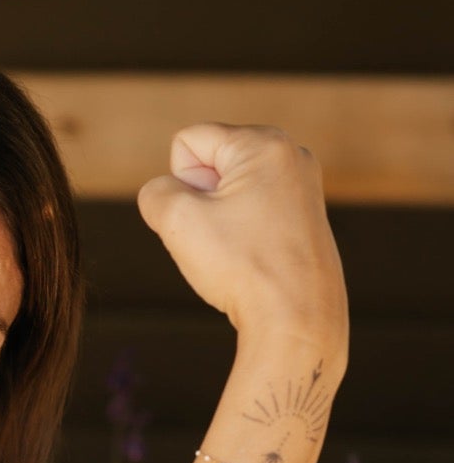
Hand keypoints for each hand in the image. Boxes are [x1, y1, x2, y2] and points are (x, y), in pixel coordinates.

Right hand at [136, 122, 347, 350]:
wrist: (296, 319)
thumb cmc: (243, 267)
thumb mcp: (177, 220)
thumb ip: (155, 192)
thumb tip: (167, 195)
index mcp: (264, 143)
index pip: (187, 143)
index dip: (180, 184)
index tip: (207, 218)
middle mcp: (291, 154)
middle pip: (211, 164)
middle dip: (201, 199)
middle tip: (223, 237)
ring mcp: (303, 186)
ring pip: (230, 191)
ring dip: (218, 220)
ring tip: (240, 250)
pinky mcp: (306, 216)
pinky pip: (252, 213)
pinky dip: (242, 234)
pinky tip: (255, 260)